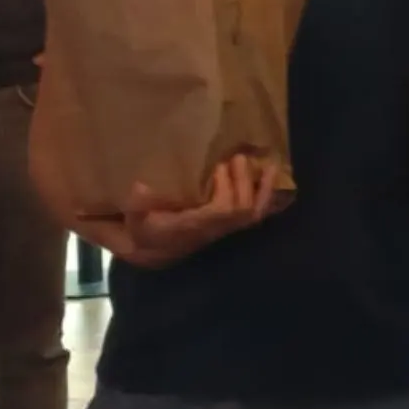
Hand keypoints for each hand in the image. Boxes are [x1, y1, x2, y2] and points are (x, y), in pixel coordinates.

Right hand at [116, 153, 276, 268]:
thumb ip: (137, 205)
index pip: (222, 211)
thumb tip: (139, 186)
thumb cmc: (146, 230)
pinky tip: (272, 180)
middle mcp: (215, 229)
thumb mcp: (136, 218)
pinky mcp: (230, 226)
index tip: (219, 168)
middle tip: (238, 158)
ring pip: (254, 215)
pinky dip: (267, 197)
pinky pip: (256, 215)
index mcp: (194, 226)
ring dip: (263, 189)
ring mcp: (225, 229)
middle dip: (244, 182)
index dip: (226, 189)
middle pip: (242, 210)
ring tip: (269, 165)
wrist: (155, 251)